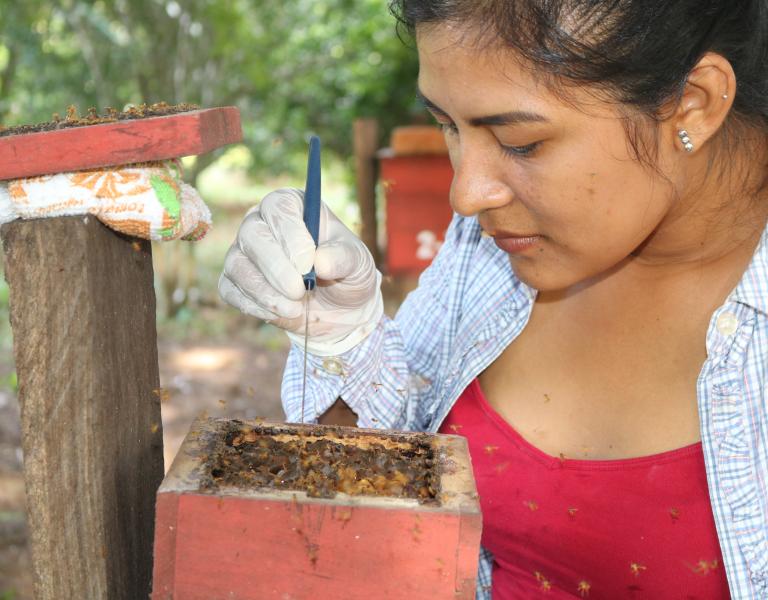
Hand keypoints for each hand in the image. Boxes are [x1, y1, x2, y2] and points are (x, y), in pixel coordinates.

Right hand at [219, 188, 382, 355]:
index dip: (290, 233)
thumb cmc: (347, 273)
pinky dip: (255, 305)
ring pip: (238, 264)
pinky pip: (231, 290)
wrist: (338, 308)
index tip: (306, 263)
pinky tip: (283, 313)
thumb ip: (344, 258)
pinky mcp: (235, 281)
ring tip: (296, 308)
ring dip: (265, 291)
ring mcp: (244, 252)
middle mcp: (262, 223)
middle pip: (252, 233)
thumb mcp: (358, 263)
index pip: (279, 207)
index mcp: (293, 206)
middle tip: (298, 291)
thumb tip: (320, 262)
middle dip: (275, 266)